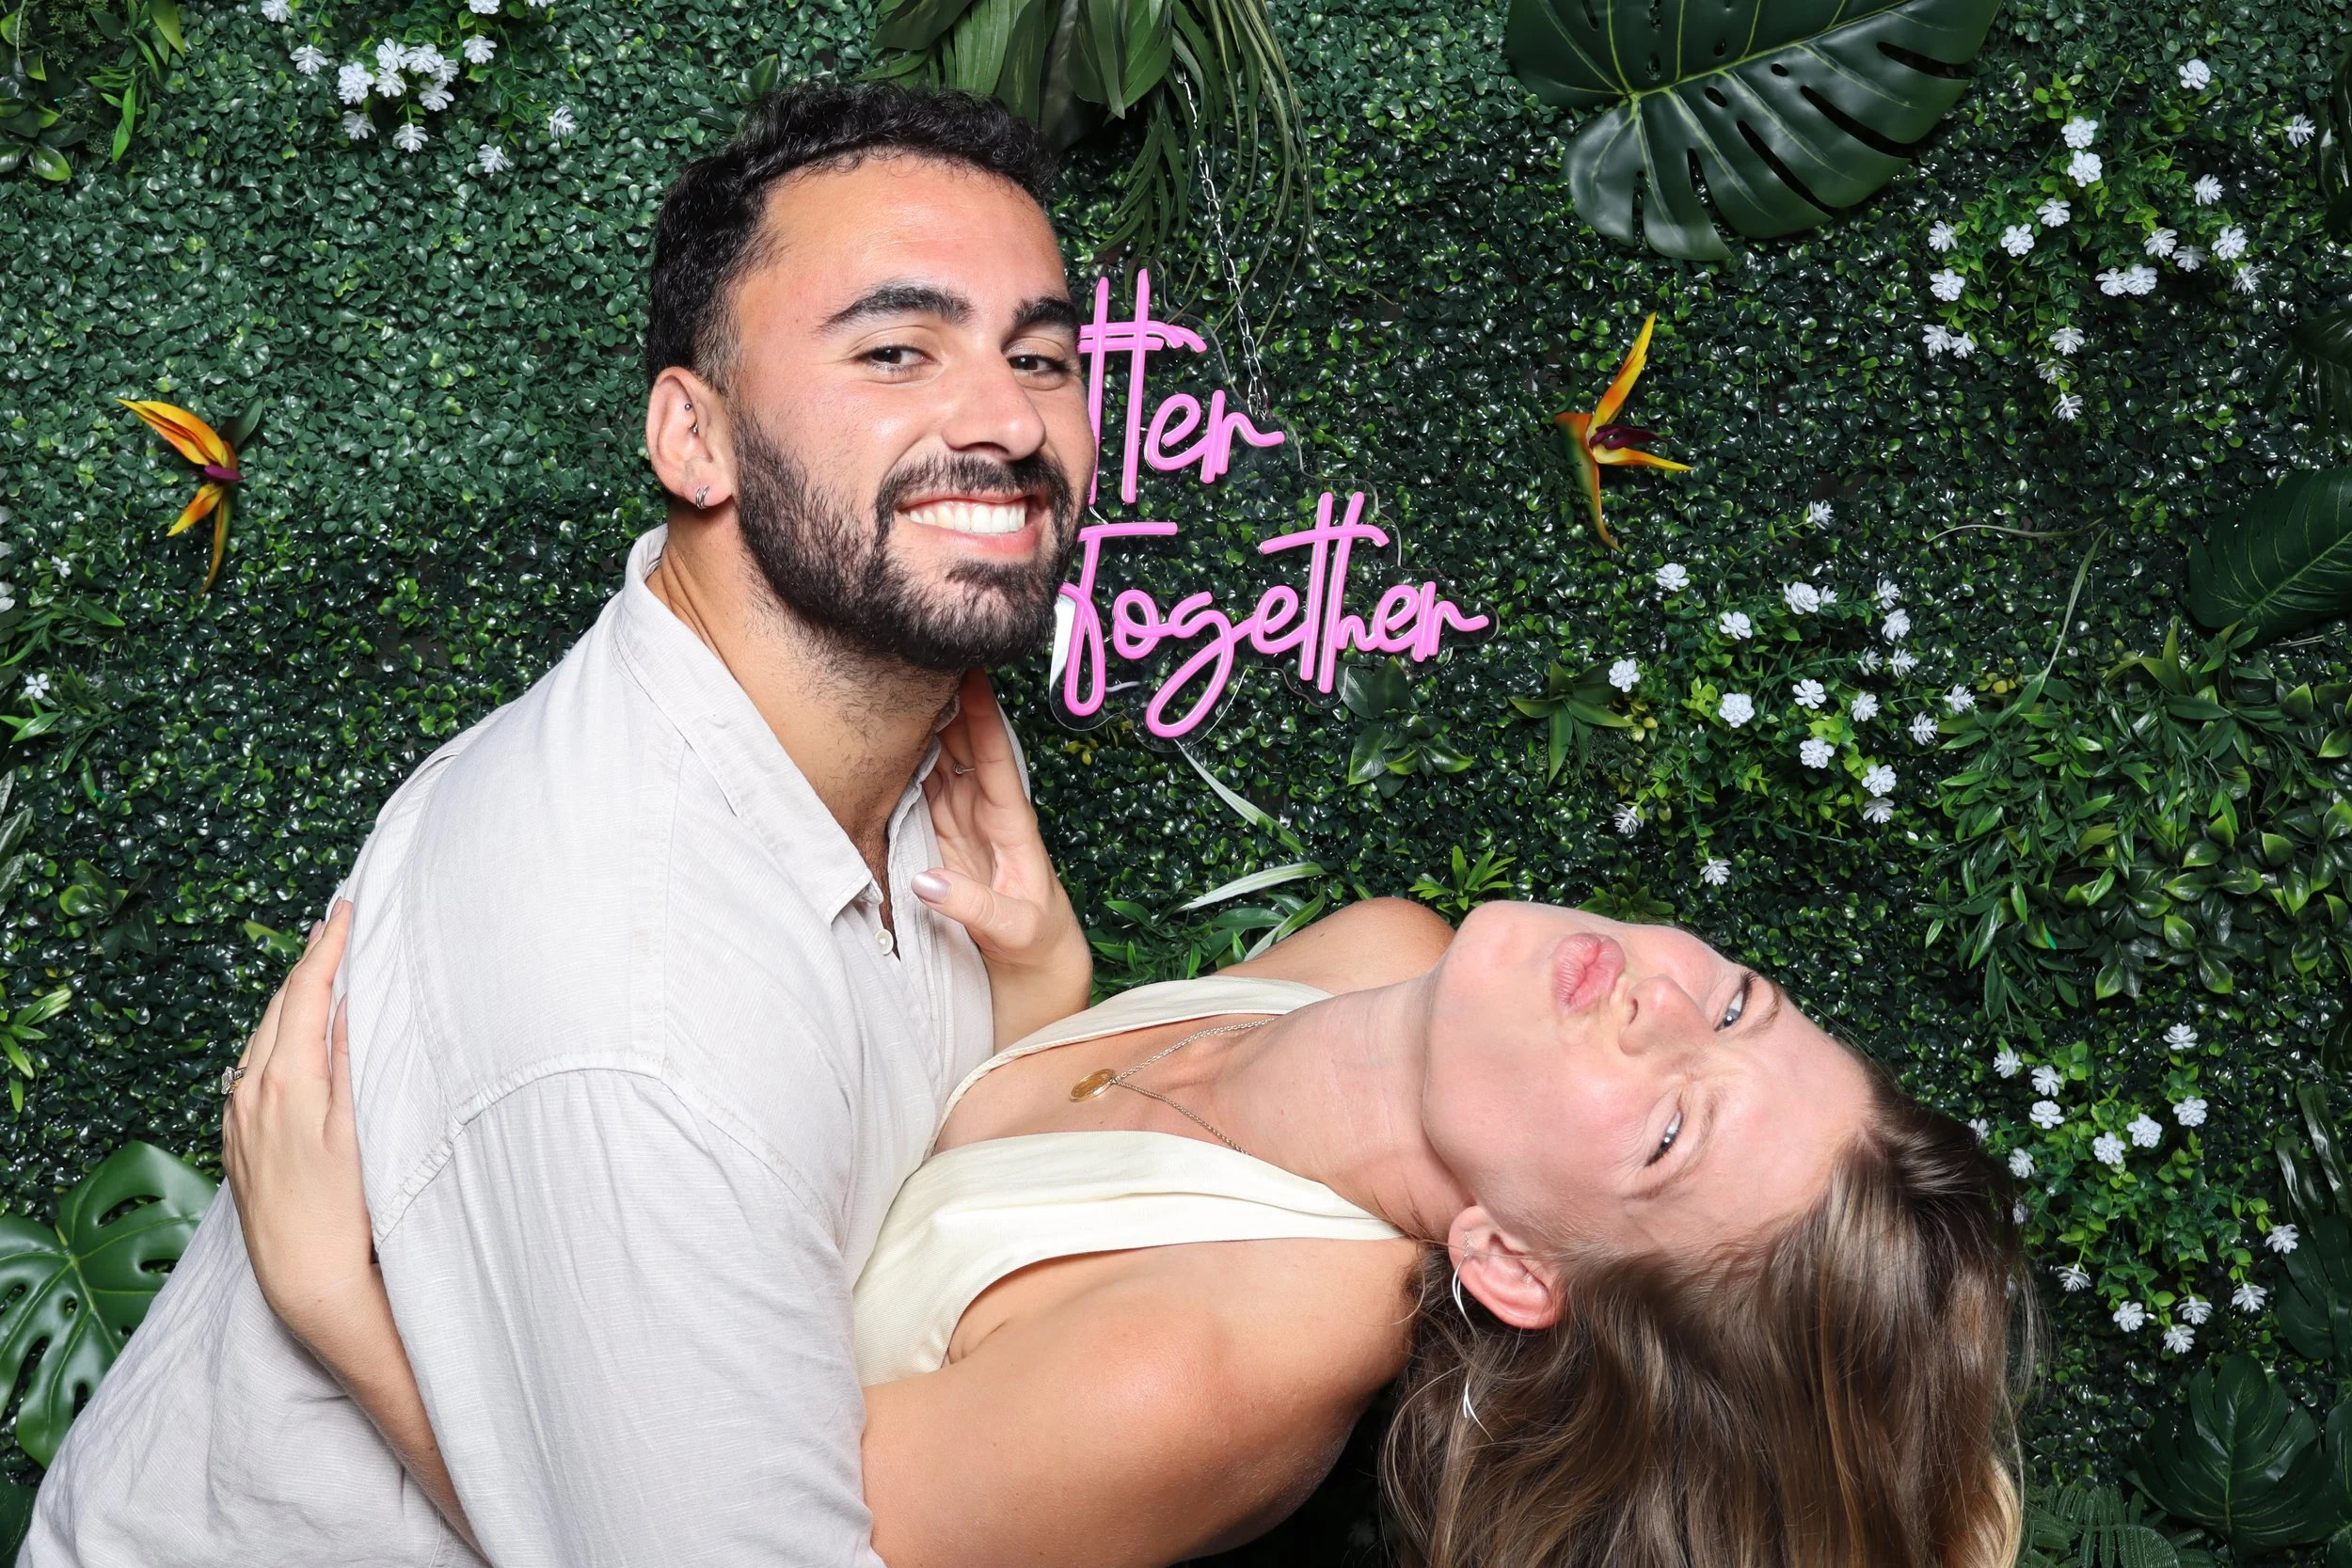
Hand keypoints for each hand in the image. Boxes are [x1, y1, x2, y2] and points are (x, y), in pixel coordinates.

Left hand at [221, 902, 379, 1358]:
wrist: (303, 1274)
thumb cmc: (345, 1209)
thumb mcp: (359, 1128)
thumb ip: (351, 1061)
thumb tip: (350, 1001)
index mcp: (285, 1080)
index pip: (306, 993)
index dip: (328, 947)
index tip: (345, 909)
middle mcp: (251, 1091)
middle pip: (279, 1007)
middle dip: (308, 962)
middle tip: (335, 924)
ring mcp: (238, 1116)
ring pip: (263, 1036)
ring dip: (291, 998)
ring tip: (317, 968)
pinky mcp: (238, 1139)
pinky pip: (252, 1067)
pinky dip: (276, 1035)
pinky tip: (290, 1036)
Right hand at [918, 670, 1091, 1046]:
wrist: (1035, 964)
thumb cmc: (1035, 942)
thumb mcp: (1013, 930)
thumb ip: (973, 907)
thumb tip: (926, 883)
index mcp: (1012, 824)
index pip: (995, 759)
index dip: (983, 717)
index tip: (971, 674)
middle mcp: (986, 812)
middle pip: (962, 748)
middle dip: (945, 706)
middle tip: (919, 664)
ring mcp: (963, 821)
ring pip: (940, 762)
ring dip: (922, 728)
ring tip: (897, 688)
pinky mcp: (943, 836)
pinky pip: (922, 789)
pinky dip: (906, 762)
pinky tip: (888, 738)